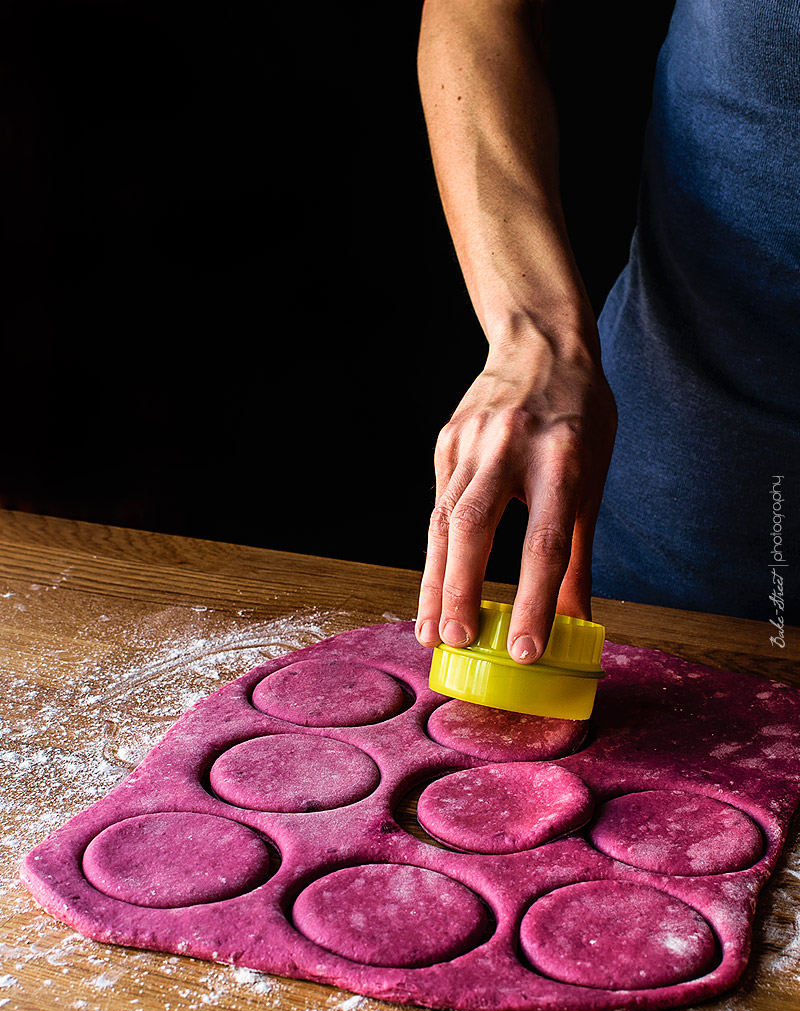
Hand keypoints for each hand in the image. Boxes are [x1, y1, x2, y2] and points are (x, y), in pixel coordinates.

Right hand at [415, 327, 616, 661]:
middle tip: (456, 641)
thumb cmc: (578, 415)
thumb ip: (578, 552)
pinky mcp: (446, 441)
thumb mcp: (592, 477)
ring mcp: (471, 440)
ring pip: (444, 520)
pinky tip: (433, 592)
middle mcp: (511, 446)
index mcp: (562, 457)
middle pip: (475, 526)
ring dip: (436, 582)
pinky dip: (436, 553)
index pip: (543, 542)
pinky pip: (438, 506)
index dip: (533, 601)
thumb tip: (576, 622)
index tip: (525, 650)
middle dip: (461, 589)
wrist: (540, 340)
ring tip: (432, 634)